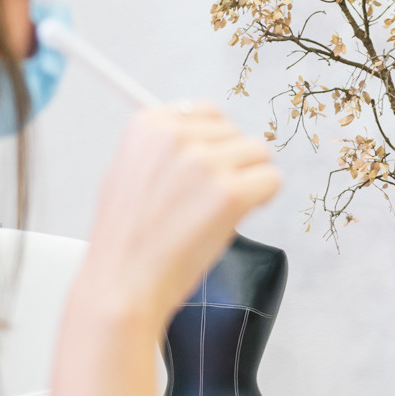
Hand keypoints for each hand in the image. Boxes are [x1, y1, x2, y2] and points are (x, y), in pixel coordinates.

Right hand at [74, 102, 281, 327]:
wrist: (122, 283)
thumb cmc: (126, 239)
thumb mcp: (128, 171)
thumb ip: (164, 147)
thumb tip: (205, 135)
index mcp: (148, 124)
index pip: (208, 111)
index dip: (214, 144)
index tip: (205, 170)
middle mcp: (177, 136)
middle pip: (236, 133)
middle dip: (231, 164)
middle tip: (205, 200)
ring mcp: (205, 163)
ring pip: (259, 154)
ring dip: (248, 181)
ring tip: (215, 211)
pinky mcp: (230, 193)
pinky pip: (272, 180)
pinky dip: (262, 200)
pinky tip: (234, 218)